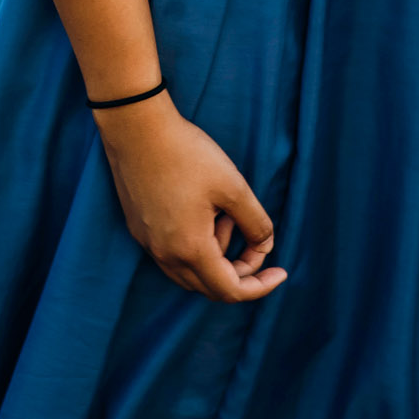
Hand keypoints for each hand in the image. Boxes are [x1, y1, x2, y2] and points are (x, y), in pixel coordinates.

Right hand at [96, 93, 288, 303]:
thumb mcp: (233, 186)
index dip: (260, 286)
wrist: (136, 128)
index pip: (230, 291)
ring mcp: (148, 244)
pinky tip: (204, 211)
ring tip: (226, 214)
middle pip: (210, 285)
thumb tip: (266, 245)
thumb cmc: (186, 154)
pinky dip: (197, 245)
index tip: (281, 272)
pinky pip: (173, 255)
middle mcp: (165, 255)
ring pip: (191, 272)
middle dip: (240, 268)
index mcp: (190, 249)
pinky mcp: (140, 229)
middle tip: (256, 238)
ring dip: (218, 254)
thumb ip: (256, 222)